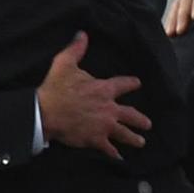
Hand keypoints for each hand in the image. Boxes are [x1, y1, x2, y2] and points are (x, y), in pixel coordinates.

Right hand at [37, 32, 150, 159]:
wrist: (46, 113)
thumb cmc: (56, 88)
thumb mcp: (65, 63)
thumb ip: (76, 49)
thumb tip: (82, 34)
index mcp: (104, 89)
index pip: (123, 84)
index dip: (131, 83)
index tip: (137, 83)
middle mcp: (109, 108)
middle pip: (130, 114)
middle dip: (140, 119)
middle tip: (148, 124)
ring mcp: (103, 126)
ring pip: (124, 133)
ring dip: (133, 138)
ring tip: (141, 142)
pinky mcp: (95, 139)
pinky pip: (108, 148)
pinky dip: (113, 153)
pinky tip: (119, 158)